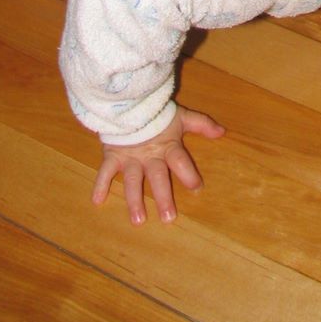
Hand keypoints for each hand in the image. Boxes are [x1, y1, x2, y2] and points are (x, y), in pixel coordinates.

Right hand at [91, 105, 225, 224]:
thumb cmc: (158, 114)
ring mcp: (130, 158)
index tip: (197, 188)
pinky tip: (97, 201)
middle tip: (169, 218)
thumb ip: (201, 125)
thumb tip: (223, 132)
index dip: (189, 174)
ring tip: (139, 220)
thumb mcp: (182, 117)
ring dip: (134, 200)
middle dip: (163, 197)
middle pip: (157, 177)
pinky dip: (100, 185)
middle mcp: (149, 156)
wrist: (130, 102)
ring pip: (132, 181)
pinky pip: (105, 172)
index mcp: (168, 147)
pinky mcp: (113, 156)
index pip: (180, 161)